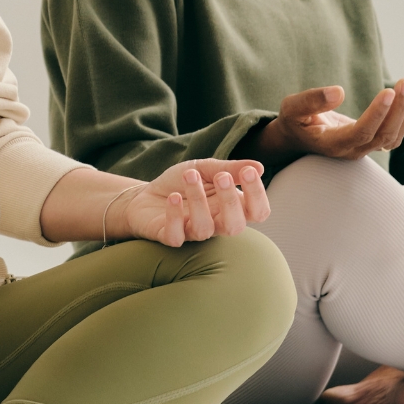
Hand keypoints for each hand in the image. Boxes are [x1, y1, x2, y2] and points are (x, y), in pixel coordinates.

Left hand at [122, 159, 270, 244]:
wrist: (144, 195)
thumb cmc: (180, 183)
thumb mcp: (205, 168)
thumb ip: (230, 168)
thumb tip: (259, 167)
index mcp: (230, 207)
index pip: (257, 212)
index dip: (258, 195)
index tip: (249, 172)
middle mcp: (216, 223)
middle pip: (236, 226)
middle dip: (231, 201)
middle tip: (221, 176)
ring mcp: (193, 232)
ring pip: (205, 228)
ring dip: (198, 200)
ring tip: (190, 174)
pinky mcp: (170, 236)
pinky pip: (176, 235)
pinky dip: (175, 215)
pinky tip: (173, 197)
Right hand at [256, 80, 403, 162]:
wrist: (298, 137)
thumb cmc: (294, 121)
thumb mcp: (292, 108)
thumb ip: (311, 100)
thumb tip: (339, 91)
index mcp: (332, 144)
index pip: (361, 132)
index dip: (377, 114)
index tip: (388, 91)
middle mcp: (351, 150)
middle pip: (383, 136)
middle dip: (398, 109)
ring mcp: (362, 149)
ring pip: (392, 138)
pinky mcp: (369, 143)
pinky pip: (393, 135)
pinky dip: (403, 117)